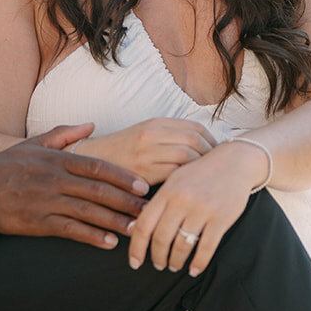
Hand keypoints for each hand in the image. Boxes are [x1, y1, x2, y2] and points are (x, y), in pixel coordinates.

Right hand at [0, 123, 148, 249]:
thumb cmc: (6, 165)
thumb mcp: (34, 143)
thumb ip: (64, 134)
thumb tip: (91, 125)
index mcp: (57, 159)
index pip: (97, 167)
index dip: (122, 176)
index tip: (142, 185)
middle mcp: (55, 180)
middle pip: (99, 191)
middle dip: (127, 201)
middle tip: (149, 209)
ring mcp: (48, 202)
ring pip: (89, 212)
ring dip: (115, 221)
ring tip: (136, 228)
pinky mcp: (39, 224)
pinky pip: (71, 231)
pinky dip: (92, 237)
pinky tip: (109, 243)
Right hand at [80, 118, 215, 184]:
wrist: (92, 160)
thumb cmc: (122, 150)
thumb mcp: (144, 133)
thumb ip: (168, 134)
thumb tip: (200, 142)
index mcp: (155, 123)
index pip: (194, 127)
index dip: (211, 139)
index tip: (218, 151)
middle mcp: (152, 135)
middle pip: (194, 140)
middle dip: (211, 154)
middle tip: (218, 167)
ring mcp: (148, 153)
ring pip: (187, 156)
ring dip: (201, 168)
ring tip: (207, 178)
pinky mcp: (143, 173)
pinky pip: (174, 174)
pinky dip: (186, 180)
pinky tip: (190, 187)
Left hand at [127, 140, 268, 276]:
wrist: (235, 161)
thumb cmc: (201, 173)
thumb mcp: (175, 179)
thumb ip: (159, 201)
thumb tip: (138, 228)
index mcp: (167, 191)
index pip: (143, 224)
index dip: (136, 248)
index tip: (134, 262)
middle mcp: (181, 200)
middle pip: (161, 238)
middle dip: (157, 257)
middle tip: (159, 265)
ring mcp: (202, 209)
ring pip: (182, 245)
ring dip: (176, 261)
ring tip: (174, 266)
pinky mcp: (221, 218)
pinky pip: (206, 248)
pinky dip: (198, 263)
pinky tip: (194, 269)